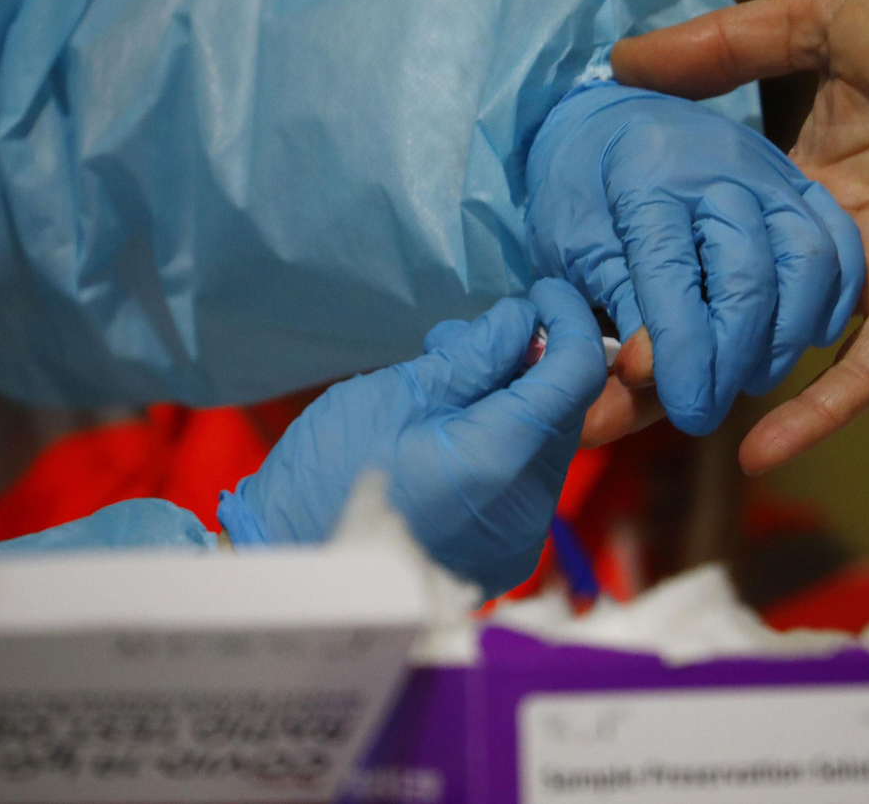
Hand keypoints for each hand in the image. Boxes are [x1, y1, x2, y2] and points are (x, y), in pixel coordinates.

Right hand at [217, 279, 606, 596]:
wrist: (293, 576)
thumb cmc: (327, 479)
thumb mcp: (396, 395)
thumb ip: (474, 355)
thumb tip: (522, 320)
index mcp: (501, 460)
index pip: (576, 374)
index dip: (569, 321)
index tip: (545, 292)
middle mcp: (527, 506)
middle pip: (561, 410)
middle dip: (527, 361)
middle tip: (462, 340)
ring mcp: (519, 538)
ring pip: (542, 443)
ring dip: (510, 401)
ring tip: (442, 380)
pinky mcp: (503, 553)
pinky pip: (523, 479)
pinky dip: (501, 442)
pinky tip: (449, 429)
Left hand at [527, 83, 864, 436]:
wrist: (611, 118)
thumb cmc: (579, 189)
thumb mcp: (570, 249)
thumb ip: (612, 312)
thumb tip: (641, 378)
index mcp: (647, 174)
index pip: (671, 275)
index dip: (680, 354)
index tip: (680, 408)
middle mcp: (719, 167)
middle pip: (746, 275)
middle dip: (729, 359)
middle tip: (704, 411)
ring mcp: (770, 172)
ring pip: (806, 262)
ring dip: (784, 337)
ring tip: (747, 380)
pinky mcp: (801, 183)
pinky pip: (839, 244)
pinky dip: (829, 301)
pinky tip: (803, 340)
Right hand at [612, 0, 868, 471]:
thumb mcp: (824, 16)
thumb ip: (728, 45)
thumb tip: (622, 59)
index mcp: (796, 167)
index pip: (709, 226)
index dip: (652, 259)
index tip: (580, 294)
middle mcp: (825, 227)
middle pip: (731, 295)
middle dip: (662, 339)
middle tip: (582, 386)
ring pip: (781, 338)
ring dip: (715, 377)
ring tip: (631, 418)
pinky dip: (821, 412)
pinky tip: (756, 454)